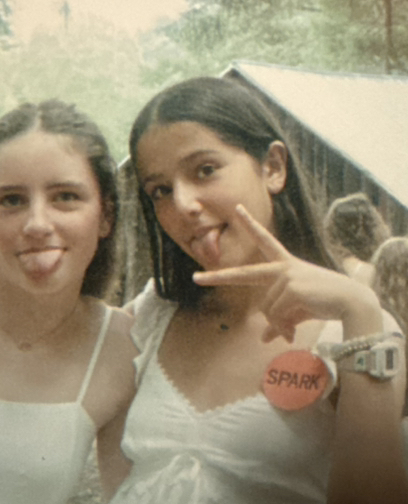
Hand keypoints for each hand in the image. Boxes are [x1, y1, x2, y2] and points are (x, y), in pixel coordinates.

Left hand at [193, 205, 379, 342]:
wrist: (351, 302)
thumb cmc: (323, 302)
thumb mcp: (297, 310)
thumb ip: (278, 321)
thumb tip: (263, 339)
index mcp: (284, 264)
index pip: (264, 240)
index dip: (250, 224)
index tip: (238, 208)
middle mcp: (282, 267)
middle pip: (245, 273)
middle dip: (218, 277)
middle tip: (196, 278)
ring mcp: (286, 276)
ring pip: (266, 308)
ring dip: (278, 324)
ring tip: (294, 330)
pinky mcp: (291, 287)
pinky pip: (275, 315)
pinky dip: (282, 328)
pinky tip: (294, 332)